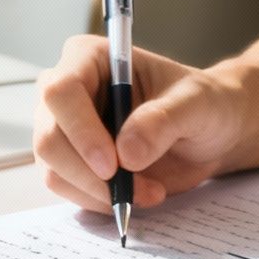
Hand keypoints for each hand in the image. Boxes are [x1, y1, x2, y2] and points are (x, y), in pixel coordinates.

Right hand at [33, 36, 244, 211]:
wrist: (210, 133)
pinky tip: (137, 194)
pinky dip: (100, 200)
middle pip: (48, 138)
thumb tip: (126, 153)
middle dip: (90, 174)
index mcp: (89, 58)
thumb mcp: (196, 104)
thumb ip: (163, 121)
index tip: (113, 165)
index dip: (80, 131)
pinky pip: (68, 189)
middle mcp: (67, 92)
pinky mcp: (71, 161)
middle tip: (136, 190)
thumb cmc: (203, 103)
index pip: (61, 92)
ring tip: (150, 190)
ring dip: (100, 192)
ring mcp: (64, 128)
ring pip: (54, 170)